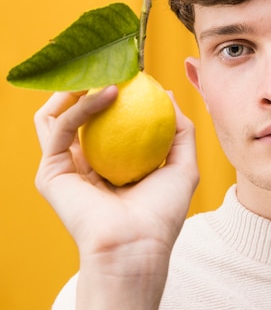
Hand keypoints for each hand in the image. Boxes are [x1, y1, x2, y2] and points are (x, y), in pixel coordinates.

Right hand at [34, 87, 198, 274]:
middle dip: (87, 84)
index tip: (130, 71)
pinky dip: (81, 107)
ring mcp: (63, 168)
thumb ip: (180, 130)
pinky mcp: (49, 173)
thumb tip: (168, 95)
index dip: (113, 93)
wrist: (138, 246)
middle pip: (75, 114)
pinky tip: (107, 93)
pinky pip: (61, 128)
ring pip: (56, 115)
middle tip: (109, 63)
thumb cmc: (162, 213)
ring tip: (102, 69)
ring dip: (75, 87)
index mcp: (108, 164)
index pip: (104, 121)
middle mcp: (82, 164)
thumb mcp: (182, 164)